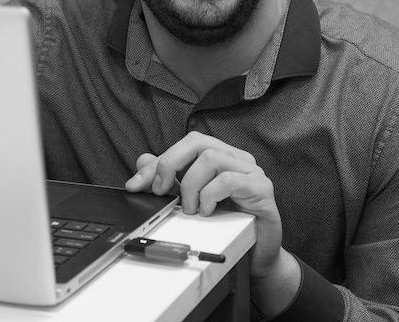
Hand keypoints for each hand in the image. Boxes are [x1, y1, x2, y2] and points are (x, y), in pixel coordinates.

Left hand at [125, 131, 283, 278]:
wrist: (256, 256)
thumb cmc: (228, 228)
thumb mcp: (190, 203)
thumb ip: (170, 181)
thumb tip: (144, 161)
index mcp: (222, 157)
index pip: (187, 144)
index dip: (160, 161)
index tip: (137, 185)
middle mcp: (237, 159)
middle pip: (198, 142)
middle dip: (170, 164)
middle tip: (162, 191)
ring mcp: (252, 172)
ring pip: (211, 158)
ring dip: (191, 186)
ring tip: (191, 210)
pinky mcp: (261, 188)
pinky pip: (229, 180)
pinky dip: (210, 196)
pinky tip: (207, 213)